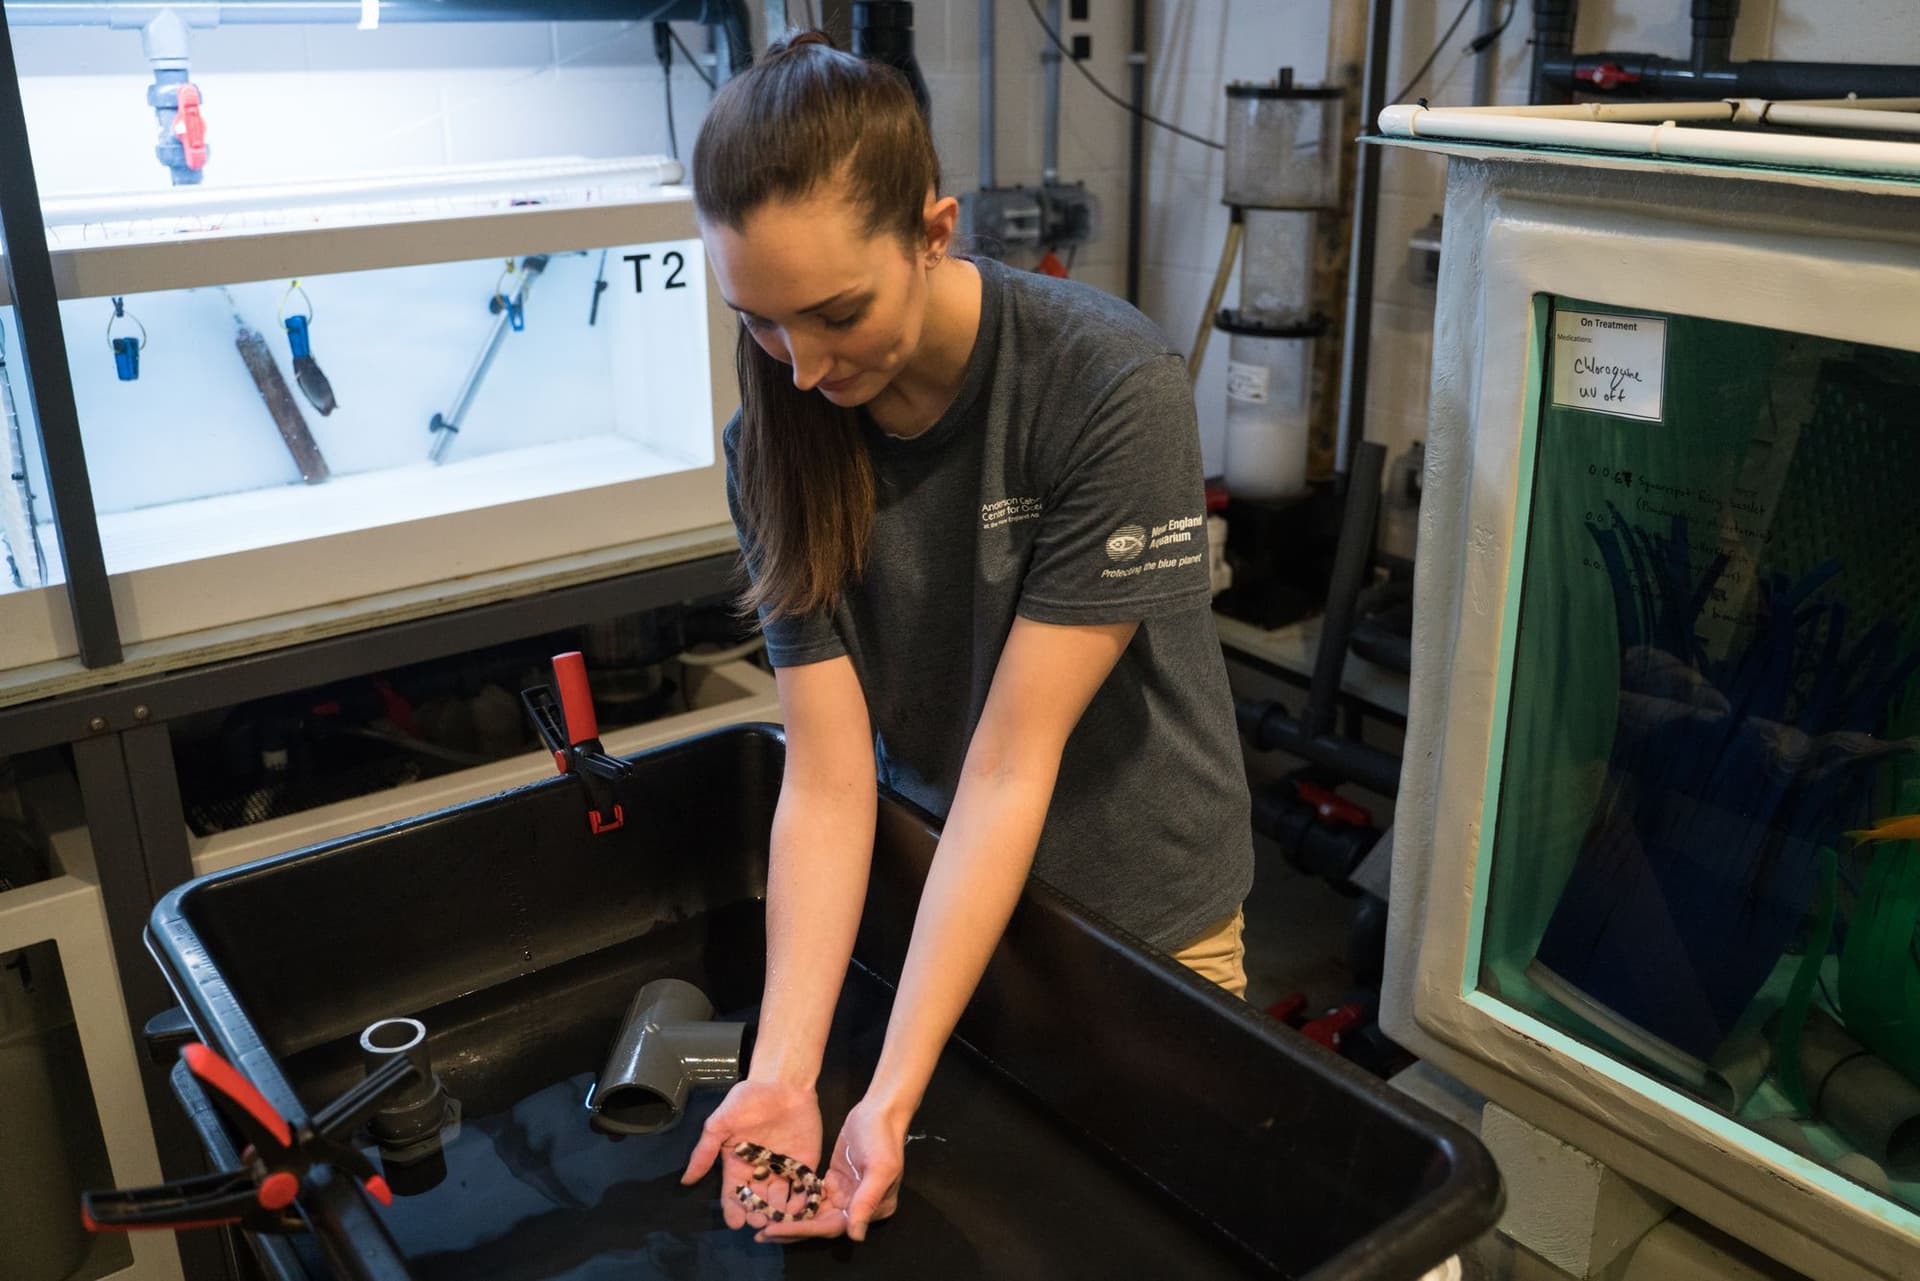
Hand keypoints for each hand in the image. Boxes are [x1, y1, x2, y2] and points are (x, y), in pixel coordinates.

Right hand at [680, 1077, 821, 1229]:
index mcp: (738, 1166)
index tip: (736, 1222)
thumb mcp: (720, 1123)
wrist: (783, 1081)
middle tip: (759, 1221)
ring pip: (780, 1198)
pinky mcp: (805, 1164)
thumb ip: (705, 1151)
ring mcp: (783, 1170)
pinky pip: (803, 1187)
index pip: (734, 1195)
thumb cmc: (748, 1100)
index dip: (733, 1209)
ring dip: (779, 1211)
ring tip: (778, 1218)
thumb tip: (686, 1180)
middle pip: (757, 1201)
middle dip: (757, 1214)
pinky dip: (802, 1199)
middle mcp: (760, 1173)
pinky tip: (800, 1208)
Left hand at [759, 1094, 907, 1243]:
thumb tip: (855, 1236)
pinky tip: (774, 1202)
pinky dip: (795, 1202)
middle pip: (820, 1224)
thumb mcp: (880, 1168)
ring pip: (814, 1213)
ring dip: (790, 1219)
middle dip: (791, 1229)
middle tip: (760, 1234)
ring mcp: (845, 1194)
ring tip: (762, 1223)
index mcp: (872, 1210)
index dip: (803, 1230)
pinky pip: (812, 1196)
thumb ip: (866, 1201)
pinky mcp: (834, 1181)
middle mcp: (857, 1208)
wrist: (880, 1110)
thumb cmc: (882, 1138)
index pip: (832, 1226)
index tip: (774, 1231)